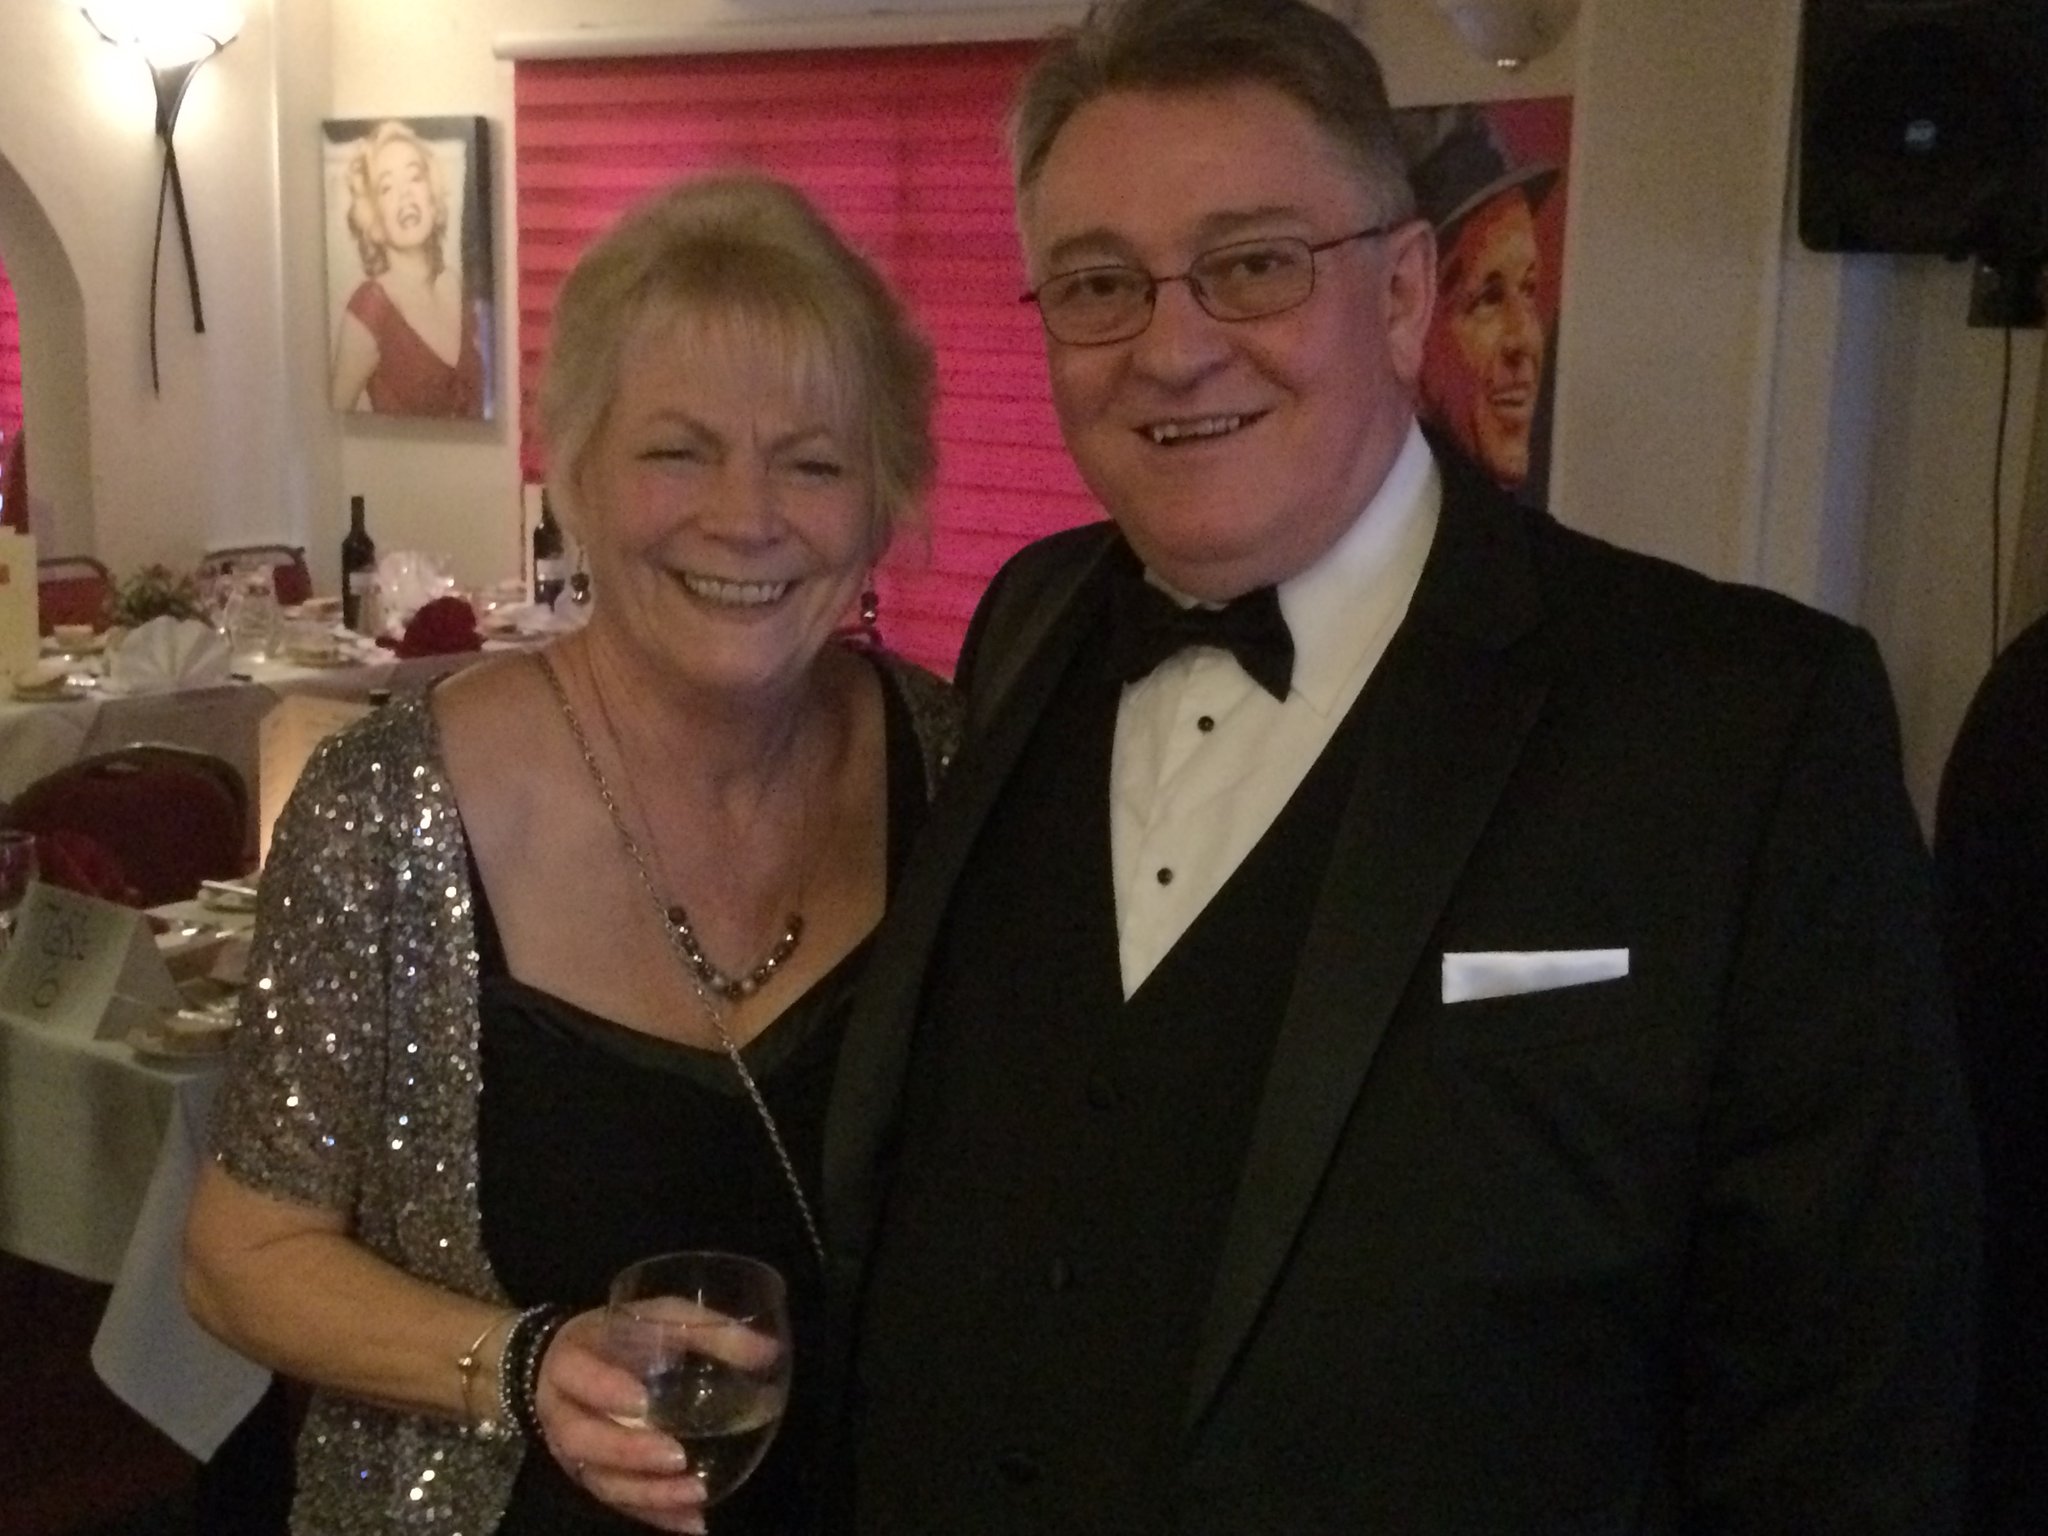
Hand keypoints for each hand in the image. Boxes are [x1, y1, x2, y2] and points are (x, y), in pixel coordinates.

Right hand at [534, 1309, 709, 1532]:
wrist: (567, 1366)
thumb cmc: (620, 1337)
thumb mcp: (657, 1318)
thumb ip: (706, 1331)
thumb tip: (768, 1351)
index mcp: (572, 1362)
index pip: (577, 1376)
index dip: (603, 1390)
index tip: (641, 1400)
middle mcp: (562, 1412)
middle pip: (583, 1441)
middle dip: (627, 1453)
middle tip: (675, 1456)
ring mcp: (573, 1453)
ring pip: (600, 1481)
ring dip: (647, 1493)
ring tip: (694, 1494)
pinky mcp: (590, 1478)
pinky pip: (619, 1503)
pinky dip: (656, 1516)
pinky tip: (692, 1523)